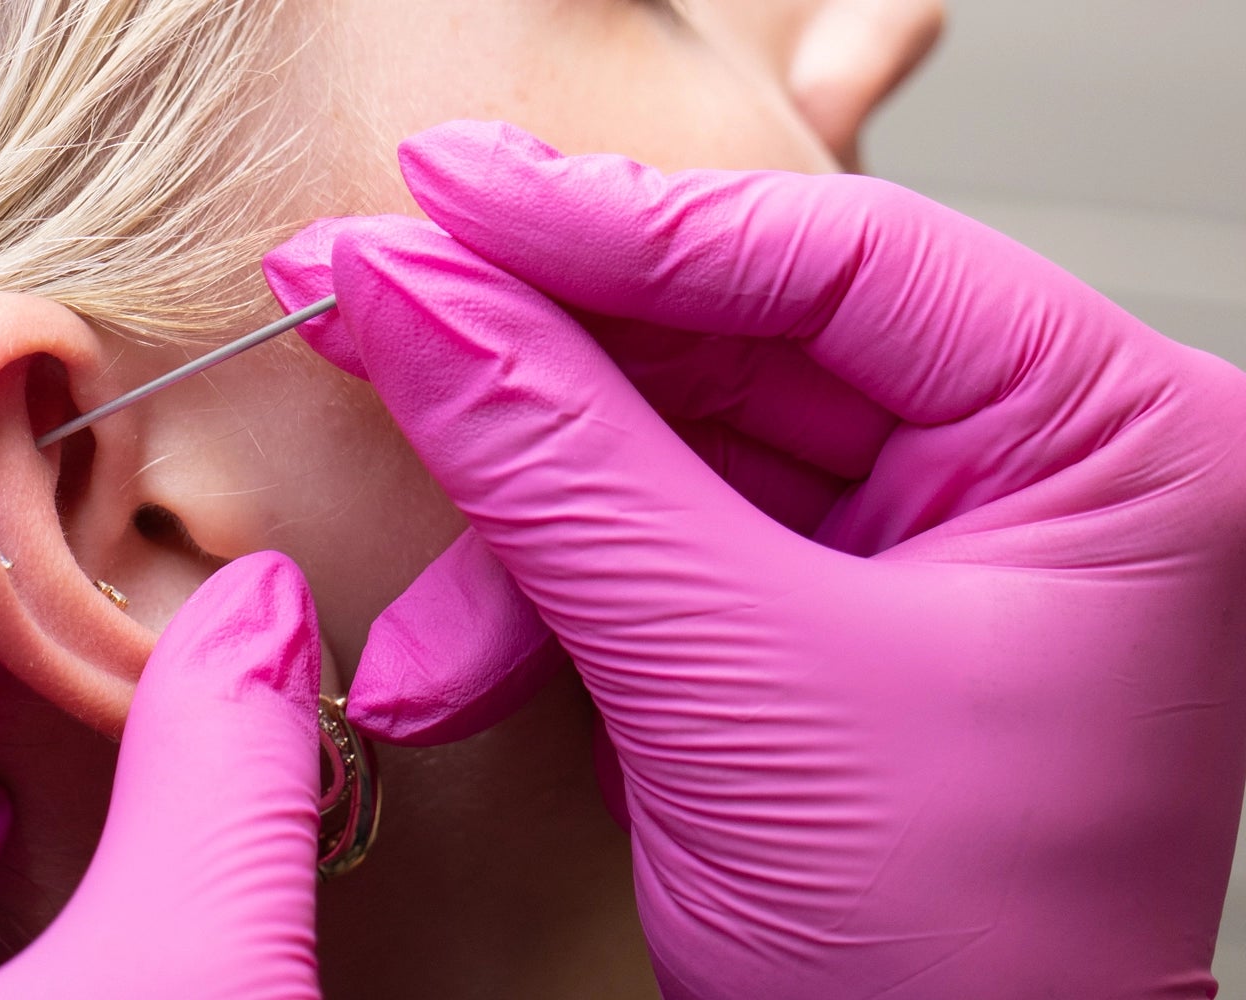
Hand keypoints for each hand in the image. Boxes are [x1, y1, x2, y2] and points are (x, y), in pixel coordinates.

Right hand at [263, 120, 1245, 997]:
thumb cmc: (949, 968)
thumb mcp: (732, 684)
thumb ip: (556, 467)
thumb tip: (404, 297)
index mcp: (1114, 443)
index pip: (840, 260)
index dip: (613, 219)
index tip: (440, 191)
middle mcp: (1033, 467)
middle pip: (735, 343)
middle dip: (534, 373)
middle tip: (366, 307)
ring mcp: (925, 541)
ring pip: (668, 453)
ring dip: (516, 541)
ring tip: (422, 637)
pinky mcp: (822, 613)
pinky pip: (653, 549)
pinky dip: (541, 608)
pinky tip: (462, 677)